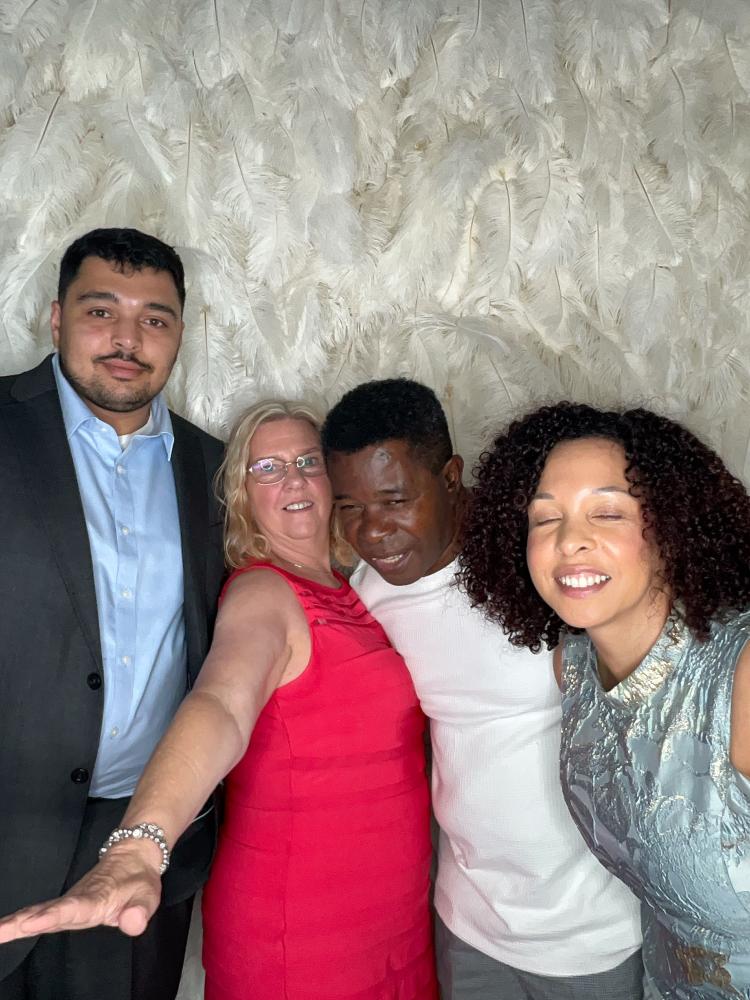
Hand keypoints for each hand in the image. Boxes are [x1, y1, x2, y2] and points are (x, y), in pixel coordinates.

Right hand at [0, 842, 162, 942]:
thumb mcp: (148, 894)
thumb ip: (140, 910)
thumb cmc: (138, 878)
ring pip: (39, 912)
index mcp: (97, 898)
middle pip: (47, 911)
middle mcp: (77, 900)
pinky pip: (40, 914)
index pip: (73, 909)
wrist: (132, 856)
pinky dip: (21, 921)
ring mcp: (69, 902)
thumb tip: (133, 924)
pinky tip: (5, 930)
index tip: (31, 923)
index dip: (53, 916)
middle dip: (22, 922)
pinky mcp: (66, 906)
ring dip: (16, 922)